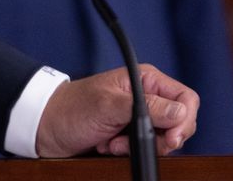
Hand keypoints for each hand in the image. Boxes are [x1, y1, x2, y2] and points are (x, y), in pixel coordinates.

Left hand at [35, 63, 199, 158]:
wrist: (46, 128)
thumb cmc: (71, 109)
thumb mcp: (109, 106)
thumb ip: (146, 107)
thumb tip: (180, 113)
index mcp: (146, 80)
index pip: (186, 99)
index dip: (185, 120)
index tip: (172, 138)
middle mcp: (147, 97)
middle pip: (180, 123)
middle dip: (160, 138)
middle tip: (131, 140)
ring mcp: (140, 117)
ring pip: (165, 139)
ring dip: (139, 146)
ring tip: (113, 143)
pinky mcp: (131, 135)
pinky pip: (146, 149)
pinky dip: (129, 152)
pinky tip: (109, 147)